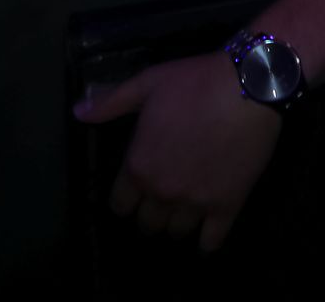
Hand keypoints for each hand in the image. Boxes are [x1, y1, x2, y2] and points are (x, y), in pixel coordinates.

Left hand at [74, 53, 282, 251]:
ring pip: (176, 233)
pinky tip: (207, 233)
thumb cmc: (194, 82)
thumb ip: (111, 102)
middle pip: (147, 224)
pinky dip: (206, 242)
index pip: (120, 205)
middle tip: (162, 198)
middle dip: (151, 213)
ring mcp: (195, 203)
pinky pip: (210, 241)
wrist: (247, 86)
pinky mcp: (226, 207)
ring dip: (177, 223)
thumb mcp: (148, 83)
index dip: (126, 199)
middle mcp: (162, 191)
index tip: (135, 192)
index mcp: (139, 166)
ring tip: (185, 210)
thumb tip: (77, 112)